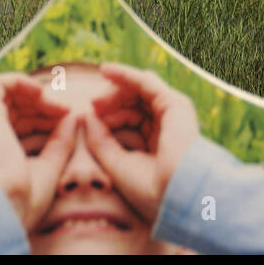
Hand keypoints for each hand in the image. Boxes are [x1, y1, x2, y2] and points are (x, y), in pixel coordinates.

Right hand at [0, 73, 76, 230]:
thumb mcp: (48, 167)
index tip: (68, 121)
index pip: (19, 125)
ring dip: (36, 96)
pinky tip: (42, 93)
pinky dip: (21, 82)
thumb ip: (60, 142)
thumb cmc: (24, 199)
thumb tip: (74, 117)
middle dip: (44, 107)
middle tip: (68, 112)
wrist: (5, 207)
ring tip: (60, 107)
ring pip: (7, 94)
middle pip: (14, 108)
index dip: (45, 119)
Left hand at [82, 63, 199, 222]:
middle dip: (110, 101)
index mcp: (157, 144)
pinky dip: (125, 74)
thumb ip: (100, 139)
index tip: (89, 119)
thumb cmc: (151, 188)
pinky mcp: (174, 103)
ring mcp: (172, 114)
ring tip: (96, 99)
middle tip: (92, 104)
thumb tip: (86, 114)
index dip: (109, 117)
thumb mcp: (116, 164)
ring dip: (114, 90)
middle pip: (134, 103)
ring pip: (138, 90)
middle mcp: (166, 127)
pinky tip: (107, 70)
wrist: (177, 194)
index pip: (131, 120)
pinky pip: (145, 81)